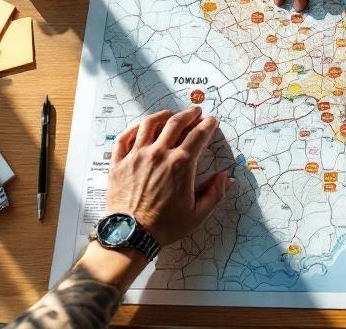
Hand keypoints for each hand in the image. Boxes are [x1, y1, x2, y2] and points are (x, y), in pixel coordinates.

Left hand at [105, 107, 231, 246]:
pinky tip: (141, 127)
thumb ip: (215, 193)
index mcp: (180, 164)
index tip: (211, 121)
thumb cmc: (165, 226)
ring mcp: (136, 156)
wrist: (131, 235)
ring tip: (170, 113)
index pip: (198, 135)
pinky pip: (124, 138)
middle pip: (175, 123)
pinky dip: (134, 128)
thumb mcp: (197, 214)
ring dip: (163, 115)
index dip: (208, 125)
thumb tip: (226, 177)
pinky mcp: (119, 163)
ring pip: (149, 124)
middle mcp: (158, 154)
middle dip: (189, 114)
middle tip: (195, 111)